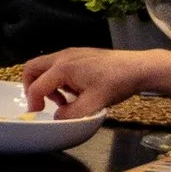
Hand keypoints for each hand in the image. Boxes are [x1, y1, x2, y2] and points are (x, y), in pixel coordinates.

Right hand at [23, 45, 156, 118]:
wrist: (138, 67)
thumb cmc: (116, 83)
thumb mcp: (94, 104)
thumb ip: (71, 114)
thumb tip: (57, 118)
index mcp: (63, 68)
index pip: (37, 86)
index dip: (33, 103)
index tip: (36, 115)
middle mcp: (62, 57)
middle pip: (32, 68)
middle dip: (31, 87)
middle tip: (41, 103)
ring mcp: (70, 53)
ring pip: (45, 67)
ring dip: (46, 84)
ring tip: (64, 100)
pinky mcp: (79, 54)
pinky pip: (57, 65)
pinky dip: (58, 79)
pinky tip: (75, 90)